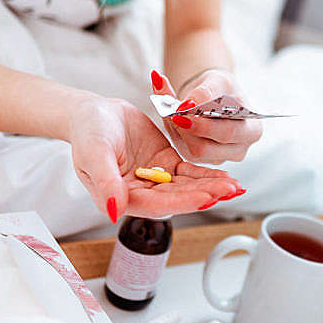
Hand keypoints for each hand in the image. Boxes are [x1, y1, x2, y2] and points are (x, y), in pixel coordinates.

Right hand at [68, 95, 243, 222]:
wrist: (93, 112)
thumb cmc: (87, 133)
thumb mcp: (93, 154)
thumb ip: (104, 182)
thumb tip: (113, 210)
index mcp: (122, 198)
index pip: (156, 204)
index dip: (182, 201)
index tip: (205, 198)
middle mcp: (141, 193)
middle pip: (177, 198)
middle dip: (205, 195)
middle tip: (230, 191)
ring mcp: (155, 180)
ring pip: (187, 187)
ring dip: (211, 187)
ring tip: (235, 187)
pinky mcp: (166, 164)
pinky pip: (189, 172)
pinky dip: (206, 174)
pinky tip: (225, 178)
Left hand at [151, 69, 262, 163]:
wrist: (216, 95)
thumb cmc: (222, 88)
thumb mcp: (218, 81)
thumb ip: (204, 91)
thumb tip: (187, 103)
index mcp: (252, 130)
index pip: (227, 133)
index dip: (204, 126)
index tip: (184, 110)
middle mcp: (238, 149)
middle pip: (206, 148)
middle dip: (186, 129)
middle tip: (172, 113)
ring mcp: (219, 157)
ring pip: (192, 151)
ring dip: (178, 130)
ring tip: (171, 111)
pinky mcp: (202, 159)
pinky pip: (185, 149)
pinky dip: (175, 132)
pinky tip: (173, 118)